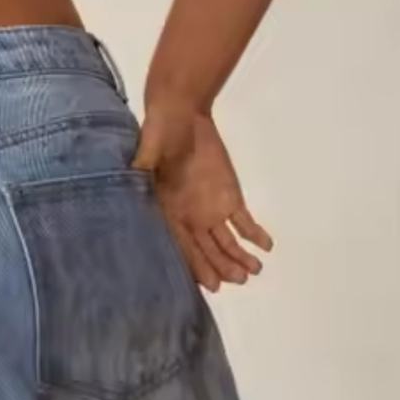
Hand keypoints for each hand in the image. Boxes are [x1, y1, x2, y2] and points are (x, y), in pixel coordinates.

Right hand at [130, 104, 272, 292]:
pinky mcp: (229, 198)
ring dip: (239, 257)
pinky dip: (254, 235)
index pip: (181, 246)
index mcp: (166, 212)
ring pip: (225, 242)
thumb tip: (134, 169)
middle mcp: (188, 218)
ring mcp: (210, 210)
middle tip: (238, 280)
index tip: (209, 284)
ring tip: (254, 270)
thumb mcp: (149, 147)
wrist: (181, 116)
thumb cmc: (160, 132)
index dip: (195, 265)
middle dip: (221, 267)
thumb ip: (144, 162)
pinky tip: (265, 246)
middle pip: (206, 250)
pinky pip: (243, 222)